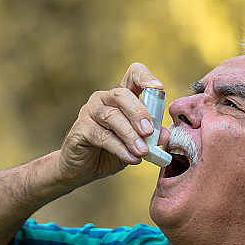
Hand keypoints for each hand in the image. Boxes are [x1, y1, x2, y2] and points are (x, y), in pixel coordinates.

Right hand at [57, 62, 170, 185]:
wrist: (81, 170)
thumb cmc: (110, 152)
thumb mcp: (135, 144)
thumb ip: (150, 138)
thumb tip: (165, 135)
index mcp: (120, 98)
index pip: (132, 75)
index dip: (145, 77)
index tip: (158, 89)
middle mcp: (103, 99)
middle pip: (121, 94)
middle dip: (138, 112)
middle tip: (149, 132)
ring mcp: (89, 112)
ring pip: (111, 117)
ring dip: (130, 135)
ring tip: (143, 151)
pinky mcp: (79, 129)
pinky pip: (101, 136)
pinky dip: (119, 148)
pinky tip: (131, 158)